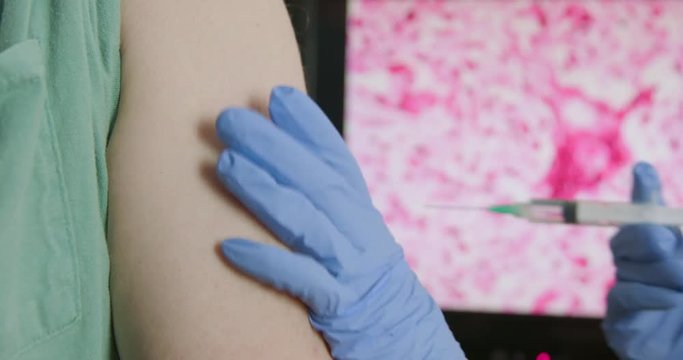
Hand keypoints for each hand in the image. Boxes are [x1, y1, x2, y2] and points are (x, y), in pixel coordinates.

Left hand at [214, 86, 465, 359]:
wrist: (408, 345)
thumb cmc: (373, 293)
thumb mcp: (358, 246)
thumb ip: (331, 214)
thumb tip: (291, 179)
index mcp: (364, 218)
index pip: (339, 163)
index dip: (311, 127)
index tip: (280, 96)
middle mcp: (362, 235)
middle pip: (318, 182)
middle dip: (274, 146)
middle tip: (231, 118)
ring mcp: (353, 269)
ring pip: (307, 221)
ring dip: (265, 190)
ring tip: (224, 163)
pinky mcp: (342, 308)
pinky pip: (302, 282)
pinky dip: (267, 263)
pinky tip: (227, 247)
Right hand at [603, 162, 682, 358]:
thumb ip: (678, 242)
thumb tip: (661, 220)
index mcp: (668, 255)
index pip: (648, 216)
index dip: (645, 191)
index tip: (645, 171)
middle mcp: (645, 270)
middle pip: (629, 237)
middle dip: (644, 235)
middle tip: (666, 242)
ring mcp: (629, 295)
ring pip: (628, 266)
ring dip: (661, 272)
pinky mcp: (619, 323)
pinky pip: (624, 296)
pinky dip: (649, 295)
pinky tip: (672, 300)